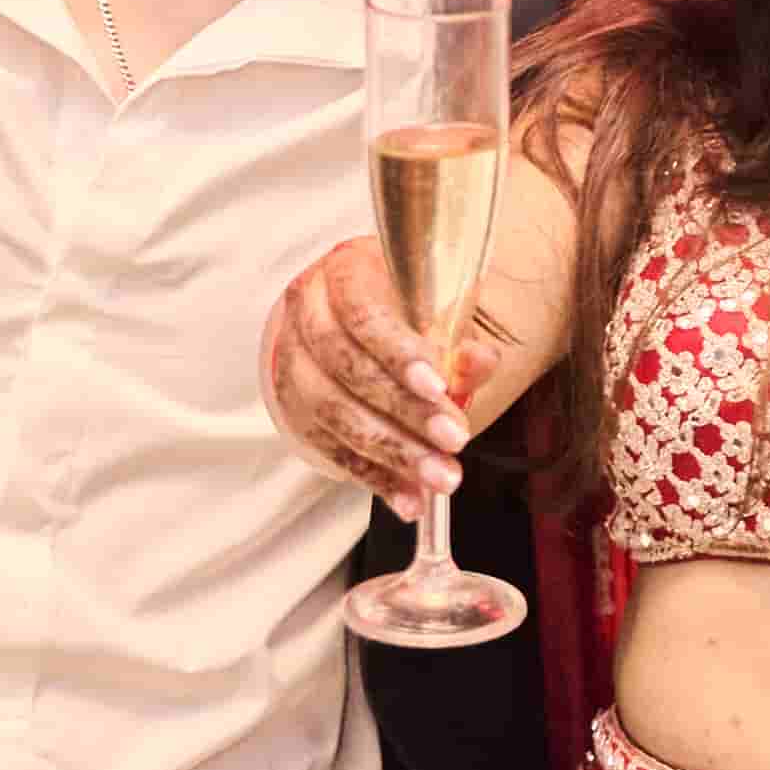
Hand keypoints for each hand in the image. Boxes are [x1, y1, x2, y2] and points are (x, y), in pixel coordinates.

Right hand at [261, 234, 461, 508]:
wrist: (361, 318)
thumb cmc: (410, 308)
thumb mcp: (443, 310)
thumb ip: (461, 338)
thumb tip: (476, 361)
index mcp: (346, 272)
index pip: (363, 312)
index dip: (397, 352)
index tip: (438, 387)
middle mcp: (308, 312)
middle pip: (345, 368)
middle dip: (404, 411)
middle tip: (455, 441)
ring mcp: (293, 361)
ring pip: (332, 413)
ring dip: (390, 452)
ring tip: (439, 479)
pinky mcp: (294, 407)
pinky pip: (327, 447)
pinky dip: (371, 476)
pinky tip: (407, 498)